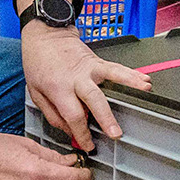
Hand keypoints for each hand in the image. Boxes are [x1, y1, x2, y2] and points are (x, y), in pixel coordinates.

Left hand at [22, 23, 151, 149]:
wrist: (44, 35)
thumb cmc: (38, 63)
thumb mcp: (35, 92)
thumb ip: (52, 114)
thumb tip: (68, 131)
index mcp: (58, 88)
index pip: (73, 115)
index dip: (82, 133)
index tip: (88, 145)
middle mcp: (76, 78)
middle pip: (94, 99)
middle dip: (106, 118)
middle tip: (115, 133)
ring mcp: (89, 68)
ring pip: (111, 78)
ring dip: (128, 86)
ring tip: (144, 94)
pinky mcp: (97, 61)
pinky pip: (116, 68)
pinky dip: (131, 74)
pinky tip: (144, 81)